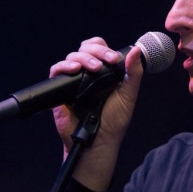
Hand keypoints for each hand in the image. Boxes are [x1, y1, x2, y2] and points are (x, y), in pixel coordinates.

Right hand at [50, 37, 143, 190]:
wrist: (99, 142)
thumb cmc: (114, 122)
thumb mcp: (128, 96)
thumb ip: (133, 73)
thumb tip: (136, 50)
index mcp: (103, 73)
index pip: (99, 49)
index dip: (104, 49)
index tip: (114, 59)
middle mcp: (87, 74)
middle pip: (85, 49)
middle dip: (96, 52)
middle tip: (107, 62)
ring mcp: (73, 81)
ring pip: (72, 57)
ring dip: (83, 58)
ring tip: (94, 69)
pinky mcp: (60, 89)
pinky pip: (56, 71)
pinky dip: (64, 67)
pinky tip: (75, 70)